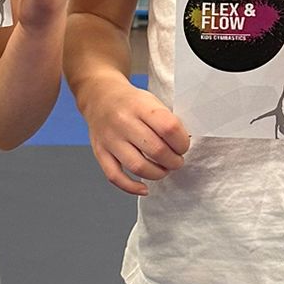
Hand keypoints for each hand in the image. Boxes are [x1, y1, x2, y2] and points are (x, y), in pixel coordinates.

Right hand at [85, 75, 189, 197]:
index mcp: (140, 106)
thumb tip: (183, 146)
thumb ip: (166, 121)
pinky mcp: (100, 152)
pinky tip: (144, 188)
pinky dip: (131, 187)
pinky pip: (114, 176)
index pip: (169, 128)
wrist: (100, 96)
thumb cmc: (131, 101)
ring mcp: (110, 139)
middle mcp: (123, 122)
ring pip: (138, 166)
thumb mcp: (151, 100)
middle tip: (176, 160)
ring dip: (157, 174)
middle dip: (173, 161)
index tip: (183, 146)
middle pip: (156, 150)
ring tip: (163, 170)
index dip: (182, 142)